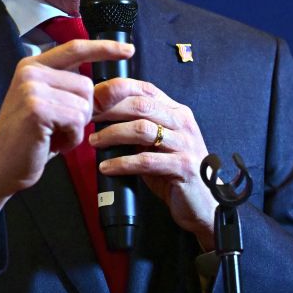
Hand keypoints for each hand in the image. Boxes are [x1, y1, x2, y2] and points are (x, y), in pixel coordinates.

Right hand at [0, 39, 134, 222]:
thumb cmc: (30, 138)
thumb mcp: (56, 108)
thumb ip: (82, 94)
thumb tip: (120, 86)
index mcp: (33, 66)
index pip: (75, 48)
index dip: (104, 48)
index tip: (128, 50)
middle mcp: (30, 72)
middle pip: (86, 85)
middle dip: (82, 111)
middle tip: (59, 127)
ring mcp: (31, 89)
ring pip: (84, 104)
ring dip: (76, 127)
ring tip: (53, 135)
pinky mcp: (37, 109)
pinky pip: (77, 121)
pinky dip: (72, 138)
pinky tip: (53, 142)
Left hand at [90, 78, 217, 249]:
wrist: (205, 202)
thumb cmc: (176, 172)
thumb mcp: (159, 144)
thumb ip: (140, 128)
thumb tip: (104, 118)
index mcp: (177, 112)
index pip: (145, 90)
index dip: (117, 90)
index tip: (93, 97)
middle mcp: (183, 123)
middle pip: (141, 105)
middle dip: (109, 110)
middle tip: (87, 118)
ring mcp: (185, 144)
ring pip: (142, 129)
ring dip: (112, 134)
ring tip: (94, 142)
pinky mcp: (182, 167)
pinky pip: (146, 160)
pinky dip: (122, 163)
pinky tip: (107, 167)